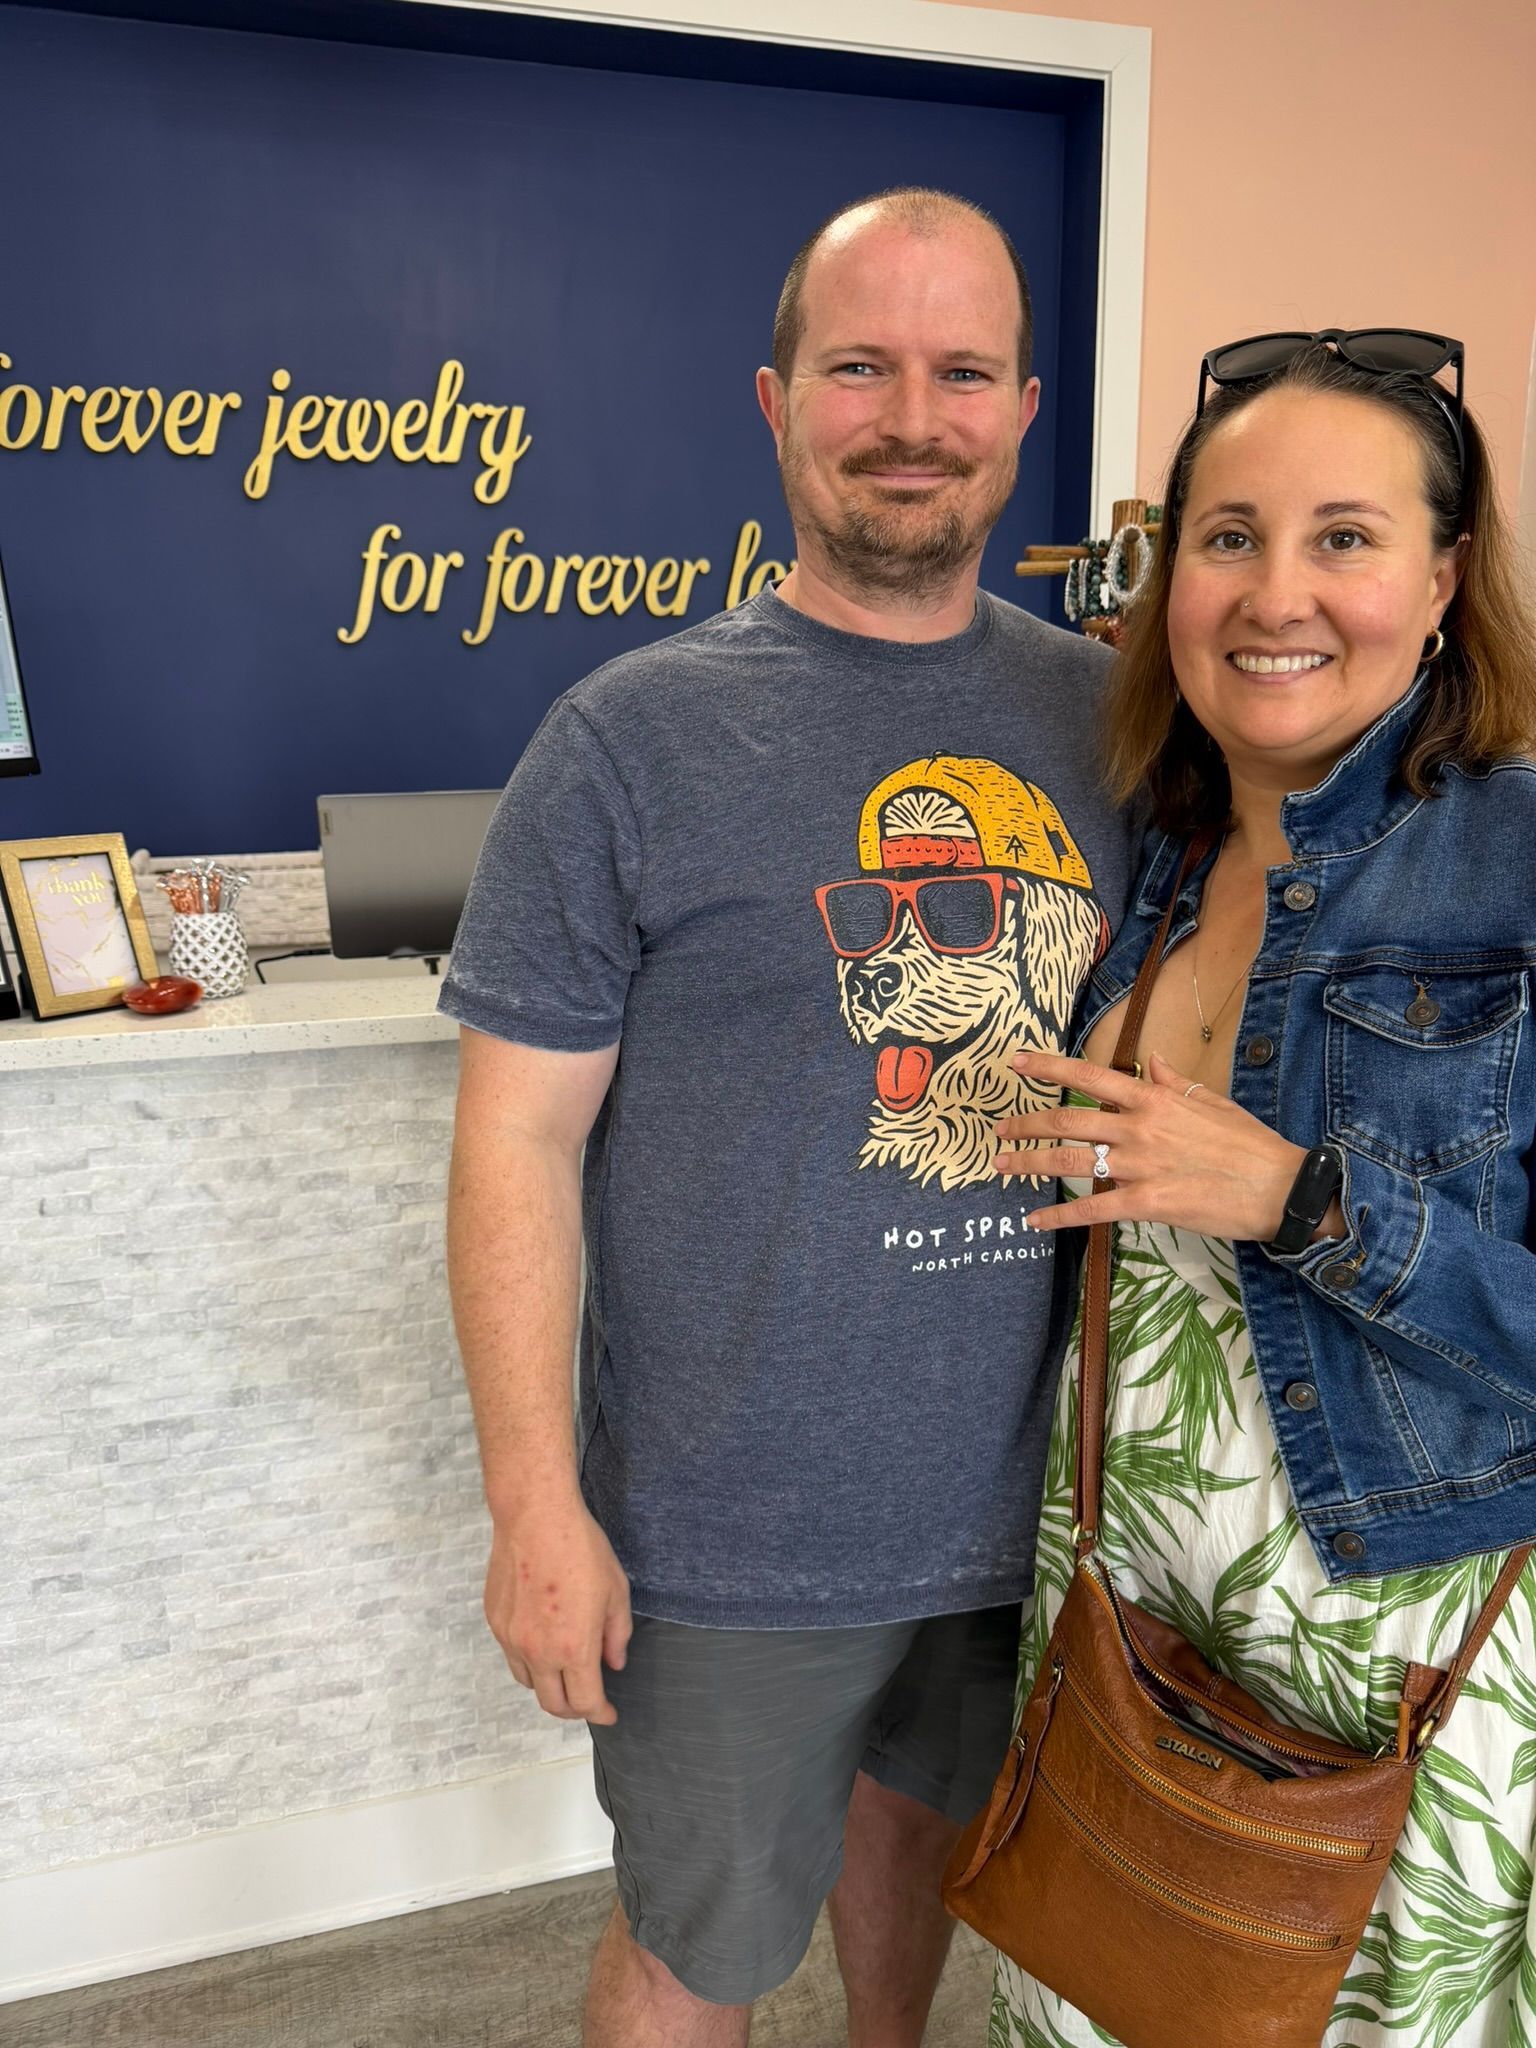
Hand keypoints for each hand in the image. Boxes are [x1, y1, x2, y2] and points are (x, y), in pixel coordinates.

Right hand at [483, 1497, 632, 1724]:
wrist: (535, 1517)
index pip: (585, 1703)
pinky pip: (512, 1656)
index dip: (600, 1714)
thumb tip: (613, 1663)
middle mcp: (538, 1651)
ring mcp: (512, 1638)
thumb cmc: (580, 1548)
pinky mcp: (495, 1622)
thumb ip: (616, 1635)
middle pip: (553, 1704)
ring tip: (565, 1671)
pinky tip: (543, 1640)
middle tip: (588, 1699)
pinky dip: (529, 1660)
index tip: (609, 1712)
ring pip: (529, 1683)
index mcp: (574, 1647)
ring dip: (549, 1686)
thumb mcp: (616, 1591)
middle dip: (574, 1710)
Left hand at [994, 1048, 1307, 1240]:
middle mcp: (1140, 1128)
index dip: (1049, 1067)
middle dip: (1026, 1123)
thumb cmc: (1249, 1144)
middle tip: (998, 1129)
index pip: (1090, 1076)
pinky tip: (1033, 1219)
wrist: (1281, 1187)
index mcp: (1153, 1099)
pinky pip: (1093, 1210)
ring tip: (1001, 1165)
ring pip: (1071, 1161)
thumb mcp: (1211, 1101)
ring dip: (1030, 1163)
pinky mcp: (1147, 1204)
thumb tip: (1148, 1061)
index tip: (1018, 1062)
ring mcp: (1141, 1166)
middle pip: (1067, 1120)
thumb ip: (1172, 1083)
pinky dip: (1058, 1215)